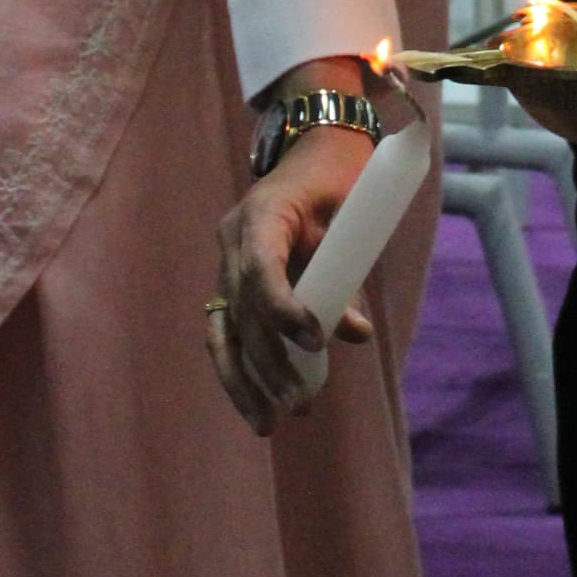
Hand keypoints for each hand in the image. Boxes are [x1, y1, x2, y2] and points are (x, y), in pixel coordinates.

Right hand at [207, 110, 376, 433]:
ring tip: (268, 424)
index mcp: (258, 215)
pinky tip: (255, 407)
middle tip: (302, 404)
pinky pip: (226, 333)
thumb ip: (348, 275)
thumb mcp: (350, 218)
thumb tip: (355, 335)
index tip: (314, 343)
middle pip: (240, 312)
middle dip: (269, 364)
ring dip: (244, 381)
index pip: (259, 269)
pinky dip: (239, 371)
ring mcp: (224, 264)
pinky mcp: (230, 284)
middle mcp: (231, 242)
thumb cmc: (338, 180)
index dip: (282, 309)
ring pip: (221, 332)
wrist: (314, 152)